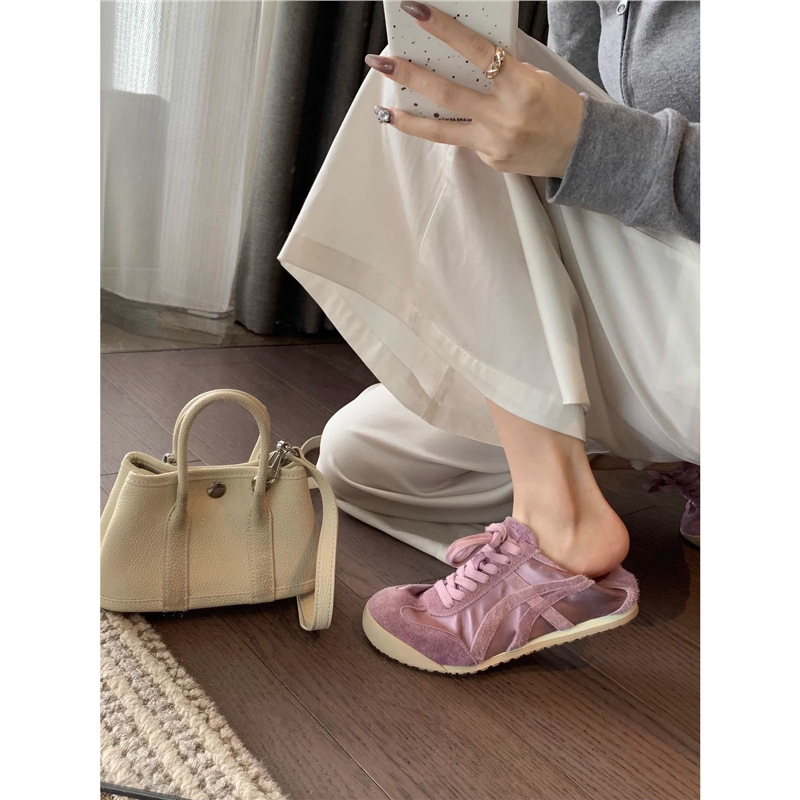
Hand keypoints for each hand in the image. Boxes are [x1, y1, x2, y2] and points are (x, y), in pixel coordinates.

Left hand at [365, 1, 584, 177]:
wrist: (580, 151)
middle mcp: (504, 116)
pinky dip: (452, 129)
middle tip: (382, 62)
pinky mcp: (491, 160)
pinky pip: (463, 140)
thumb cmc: (559, 107)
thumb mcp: (536, 78)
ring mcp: (494, 143)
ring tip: (384, 111)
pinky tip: (445, 125)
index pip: (476, 52)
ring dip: (409, 120)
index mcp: (521, 86)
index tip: (419, 12)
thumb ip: (501, 71)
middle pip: (447, 95)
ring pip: (441, 131)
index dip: (446, 30)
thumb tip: (463, 57)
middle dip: (410, 76)